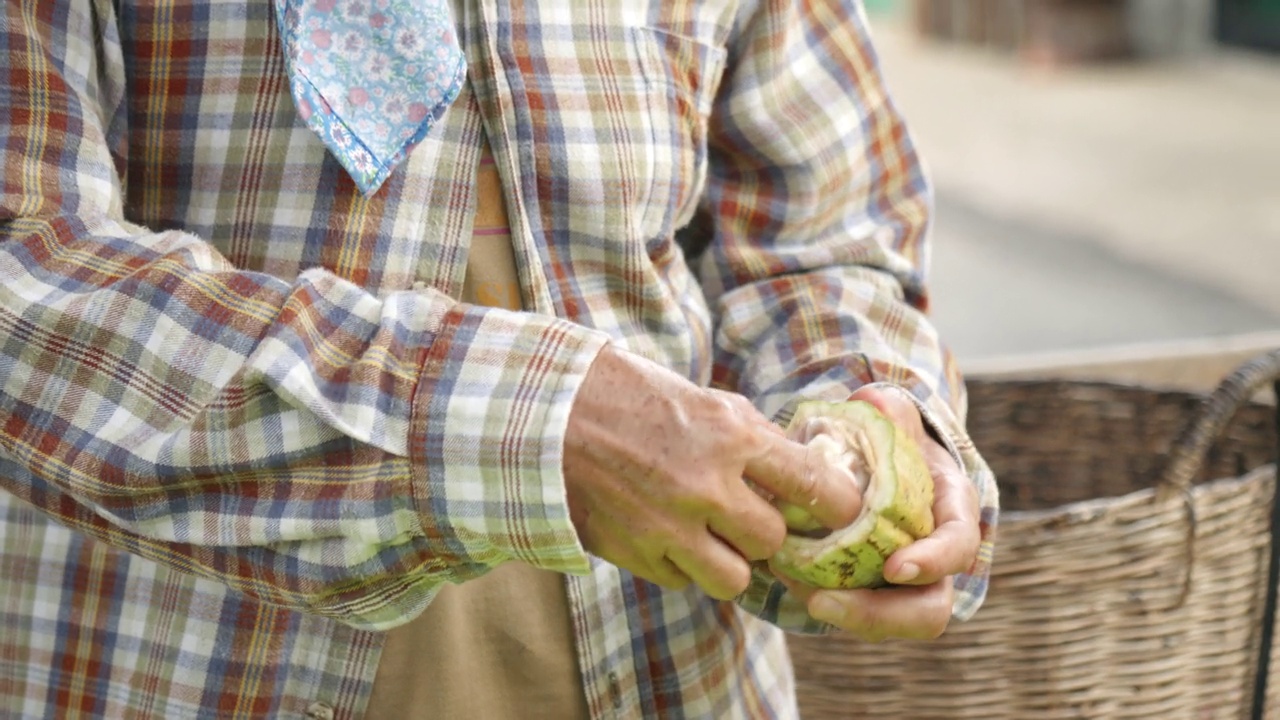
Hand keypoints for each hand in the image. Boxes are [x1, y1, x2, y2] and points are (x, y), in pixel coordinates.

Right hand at [563, 345, 860, 600]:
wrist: (547, 413)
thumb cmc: (631, 395)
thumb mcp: (705, 399)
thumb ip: (753, 437)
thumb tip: (801, 467)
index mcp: (731, 437)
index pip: (815, 486)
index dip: (839, 504)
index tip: (842, 510)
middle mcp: (706, 488)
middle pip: (773, 541)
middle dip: (768, 532)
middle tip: (752, 516)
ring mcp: (668, 527)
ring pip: (734, 579)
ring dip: (730, 561)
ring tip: (712, 536)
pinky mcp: (634, 553)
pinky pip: (682, 581)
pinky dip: (683, 566)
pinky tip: (667, 534)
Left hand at [773, 385, 980, 640]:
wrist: (876, 457)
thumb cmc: (888, 435)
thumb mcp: (891, 415)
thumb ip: (885, 410)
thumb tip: (871, 402)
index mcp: (951, 510)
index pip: (959, 546)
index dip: (933, 561)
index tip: (894, 568)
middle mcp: (936, 555)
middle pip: (928, 610)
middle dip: (879, 615)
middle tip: (823, 602)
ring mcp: (905, 580)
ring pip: (888, 622)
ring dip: (842, 616)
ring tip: (794, 590)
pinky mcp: (871, 588)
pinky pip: (853, 608)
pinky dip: (821, 600)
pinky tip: (784, 578)